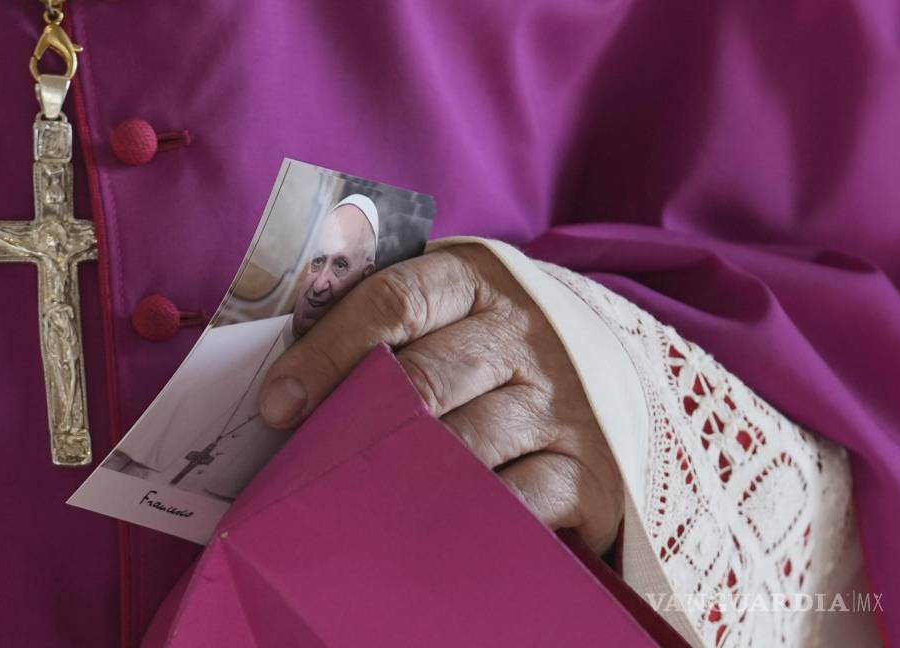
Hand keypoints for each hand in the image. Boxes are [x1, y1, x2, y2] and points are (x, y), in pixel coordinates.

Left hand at [258, 244, 623, 553]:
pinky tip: (423, 531)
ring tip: (349, 506)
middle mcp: (522, 337)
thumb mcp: (449, 307)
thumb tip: (286, 382)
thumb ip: (377, 323)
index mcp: (475, 282)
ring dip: (401, 478)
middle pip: (425, 379)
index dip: (328, 352)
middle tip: (303, 466)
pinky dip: (466, 519)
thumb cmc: (494, 344)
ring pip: (465, 446)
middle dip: (354, 425)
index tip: (278, 403)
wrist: (622, 369)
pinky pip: (518, 504)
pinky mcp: (587, 472)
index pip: (394, 302)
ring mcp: (559, 404)